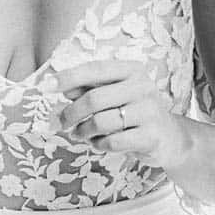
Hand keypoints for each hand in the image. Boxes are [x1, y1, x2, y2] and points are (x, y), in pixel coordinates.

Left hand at [55, 59, 194, 172]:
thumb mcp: (114, 94)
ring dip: (84, 131)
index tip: (44, 86)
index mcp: (132, 70)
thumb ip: (89, 88)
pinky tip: (100, 143)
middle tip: (62, 123)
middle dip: (71, 113)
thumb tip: (62, 87)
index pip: (94, 69)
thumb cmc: (133, 112)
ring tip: (82, 134)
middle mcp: (143, 86)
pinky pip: (112, 142)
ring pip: (101, 122)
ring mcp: (149, 111)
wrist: (169, 137)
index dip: (67, 77)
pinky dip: (99, 145)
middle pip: (94, 99)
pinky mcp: (151, 136)